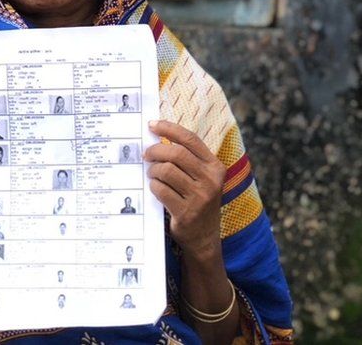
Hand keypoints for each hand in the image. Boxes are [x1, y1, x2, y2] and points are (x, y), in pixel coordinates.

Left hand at [143, 120, 225, 257]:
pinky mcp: (186, 212)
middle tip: (146, 155)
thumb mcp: (202, 178)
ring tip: (152, 174)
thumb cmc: (198, 201)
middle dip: (156, 151)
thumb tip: (157, 137)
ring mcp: (200, 197)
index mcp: (215, 167)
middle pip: (176, 153)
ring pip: (166, 171)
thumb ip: (188, 160)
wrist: (204, 237)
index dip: (169, 129)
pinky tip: (155, 188)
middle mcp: (211, 180)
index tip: (152, 125)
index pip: (190, 139)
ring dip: (153, 170)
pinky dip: (153, 186)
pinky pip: (161, 190)